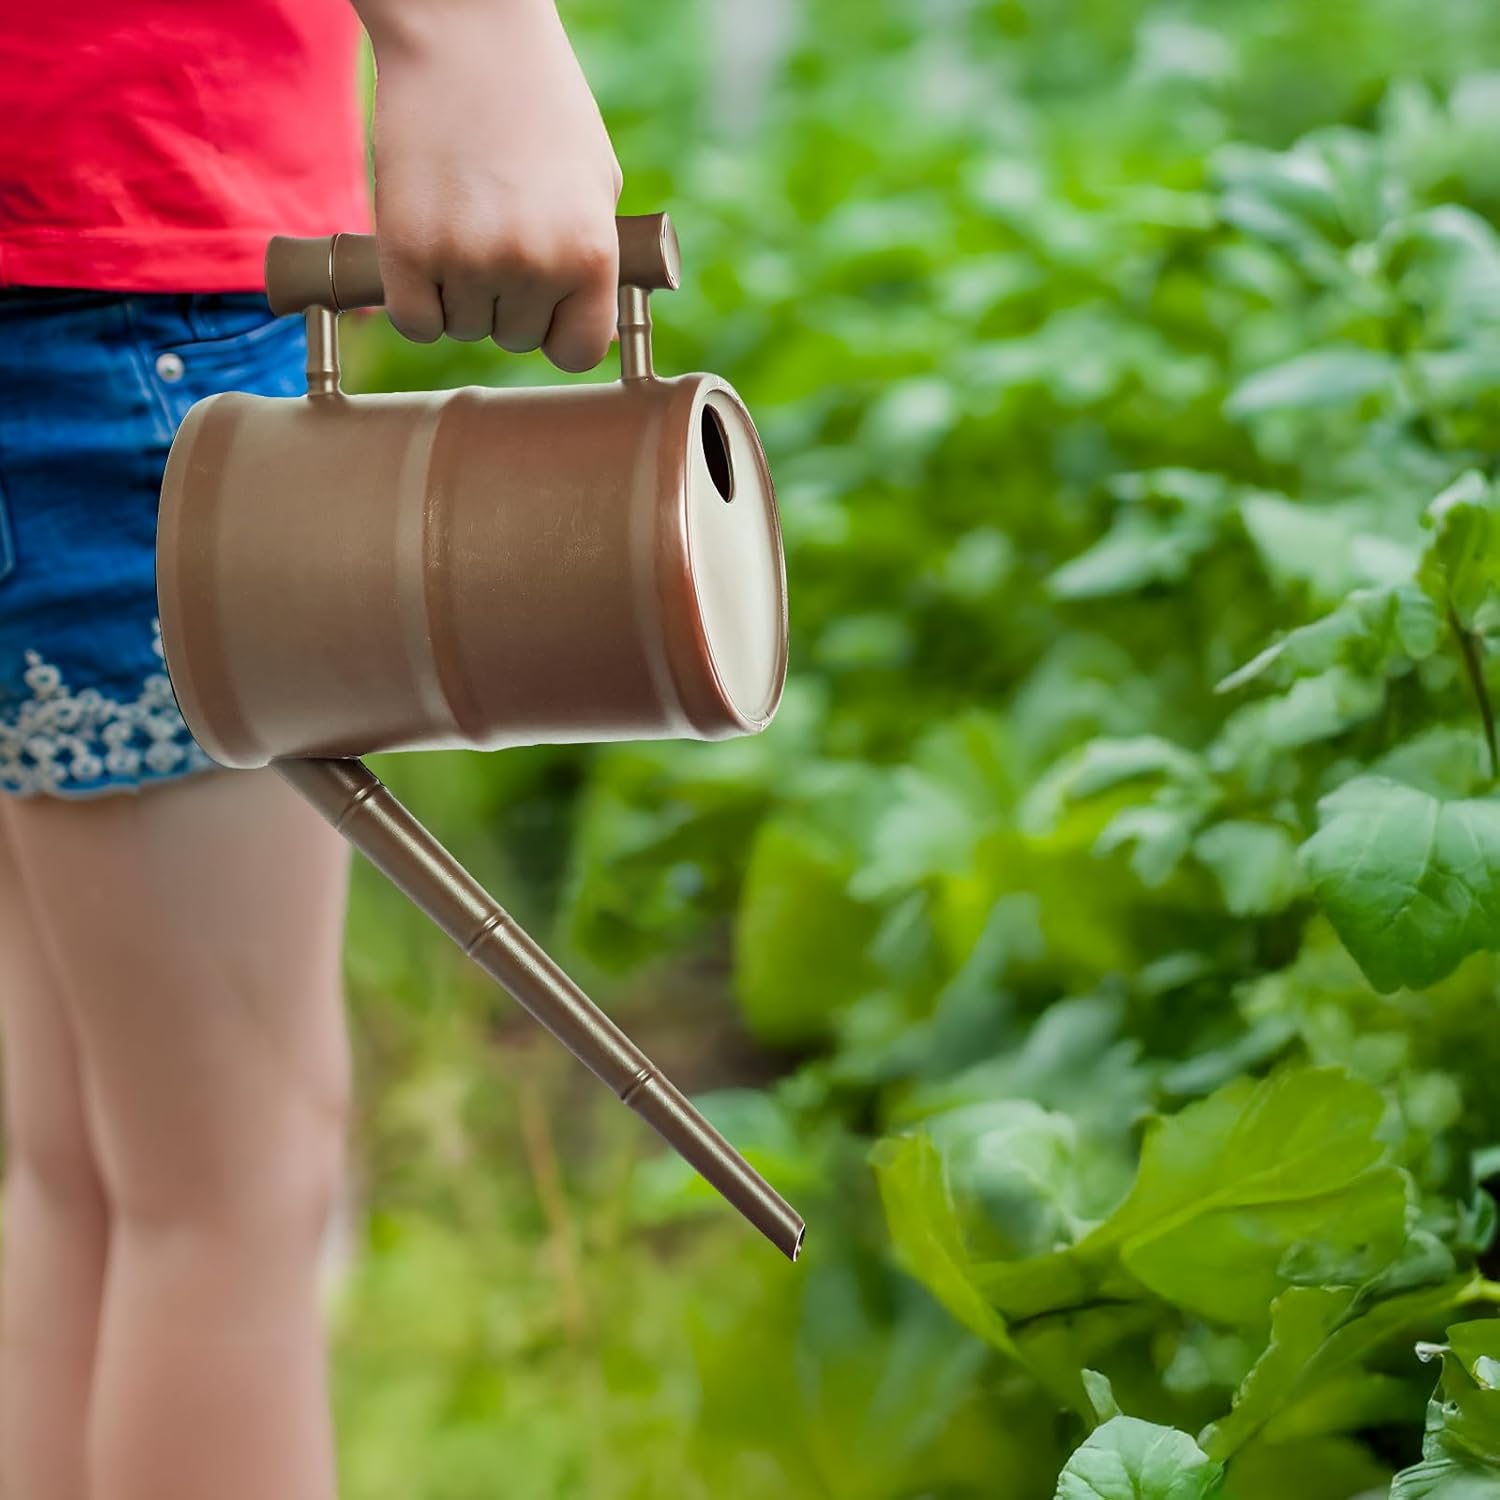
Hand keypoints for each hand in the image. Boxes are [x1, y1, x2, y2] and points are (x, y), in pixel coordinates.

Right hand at [352, 0, 622, 370]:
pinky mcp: (407, 248)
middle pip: (513, 338)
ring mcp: (467, 259)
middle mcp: (533, 266)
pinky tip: (424, 253)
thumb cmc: (538, 103)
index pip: (577, 353)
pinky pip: (415, 321)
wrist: (466, 33)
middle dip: (504, 300)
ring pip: (462, 327)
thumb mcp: (596, 184)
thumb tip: (588, 329)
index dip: (557, 331)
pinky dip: (416, 301)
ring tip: (462, 223)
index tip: (543, 304)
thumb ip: (593, 262)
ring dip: (458, 293)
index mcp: (590, 254)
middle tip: (493, 234)